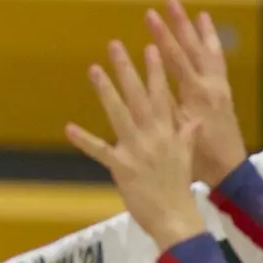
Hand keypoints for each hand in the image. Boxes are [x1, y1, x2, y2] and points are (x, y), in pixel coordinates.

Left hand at [68, 36, 210, 248]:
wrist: (176, 217)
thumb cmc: (178, 187)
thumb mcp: (187, 157)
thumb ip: (186, 135)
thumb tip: (193, 118)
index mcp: (170, 131)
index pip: (162, 94)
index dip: (156, 70)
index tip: (151, 46)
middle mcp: (154, 135)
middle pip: (139, 96)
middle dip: (127, 69)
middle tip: (115, 45)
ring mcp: (137, 150)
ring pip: (119, 114)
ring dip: (106, 91)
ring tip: (94, 69)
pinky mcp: (122, 167)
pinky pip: (100, 150)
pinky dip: (84, 139)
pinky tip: (69, 128)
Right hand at [146, 0, 249, 185]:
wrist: (230, 170)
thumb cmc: (199, 157)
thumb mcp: (177, 135)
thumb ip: (164, 110)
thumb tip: (144, 88)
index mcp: (197, 95)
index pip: (177, 59)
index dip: (163, 38)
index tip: (151, 18)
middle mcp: (211, 86)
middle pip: (194, 48)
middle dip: (180, 25)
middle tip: (170, 3)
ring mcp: (220, 88)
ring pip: (211, 53)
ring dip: (202, 32)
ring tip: (197, 13)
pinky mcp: (225, 94)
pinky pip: (220, 65)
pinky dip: (214, 48)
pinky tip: (209, 38)